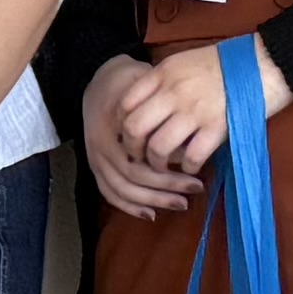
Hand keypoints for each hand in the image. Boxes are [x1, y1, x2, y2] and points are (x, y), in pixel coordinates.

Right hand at [76, 57, 189, 220]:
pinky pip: (109, 193)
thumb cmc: (131, 84)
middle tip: (196, 189)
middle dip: (165, 189)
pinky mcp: (95, 166)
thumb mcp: (149, 93)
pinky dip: (129, 206)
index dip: (167, 175)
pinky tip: (150, 214)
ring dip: (152, 200)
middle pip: (133, 178)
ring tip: (181, 203)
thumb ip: (163, 122)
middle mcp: (100, 147)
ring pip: (122, 190)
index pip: (139, 163)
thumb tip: (185, 154)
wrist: (100, 79)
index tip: (197, 177)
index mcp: (113, 129)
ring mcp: (95, 158)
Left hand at [86, 40, 283, 218]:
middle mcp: (174, 92)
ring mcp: (195, 111)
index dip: (121, 123)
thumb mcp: (186, 61)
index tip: (128, 134)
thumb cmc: (228, 62)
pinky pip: (191, 157)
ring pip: (158, 147)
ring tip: (163, 167)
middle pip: (134, 128)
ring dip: (157, 164)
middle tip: (140, 157)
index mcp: (164, 73)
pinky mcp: (217, 128)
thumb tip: (146, 104)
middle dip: (132, 149)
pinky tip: (191, 167)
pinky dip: (187, 167)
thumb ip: (164, 80)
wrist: (267, 61)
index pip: (126, 102)